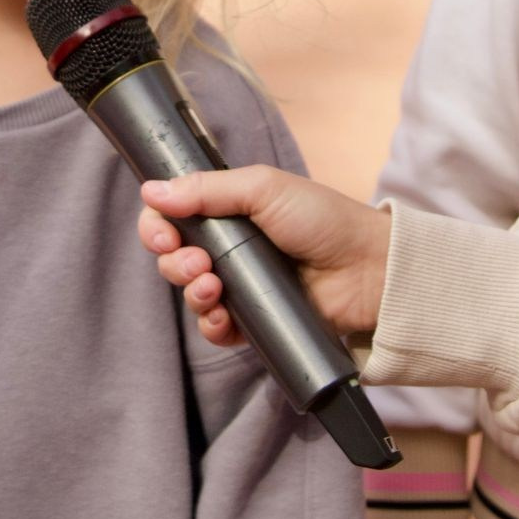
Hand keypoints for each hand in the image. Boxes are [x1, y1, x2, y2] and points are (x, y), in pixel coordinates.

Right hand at [137, 169, 390, 347]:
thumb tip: (151, 190)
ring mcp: (240, 286)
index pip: (172, 218)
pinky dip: (211, 324)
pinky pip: (214, 329)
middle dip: (175, 262)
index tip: (164, 235)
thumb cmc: (322, 220)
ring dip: (192, 292)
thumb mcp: (263, 189)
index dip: (157, 228)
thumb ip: (206, 189)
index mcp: (227, 211)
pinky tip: (223, 316)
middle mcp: (229, 248)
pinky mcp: (253, 321)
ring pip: (190, 295)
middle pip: (174, 258)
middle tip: (201, 263)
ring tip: (215, 287)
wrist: (367, 268)